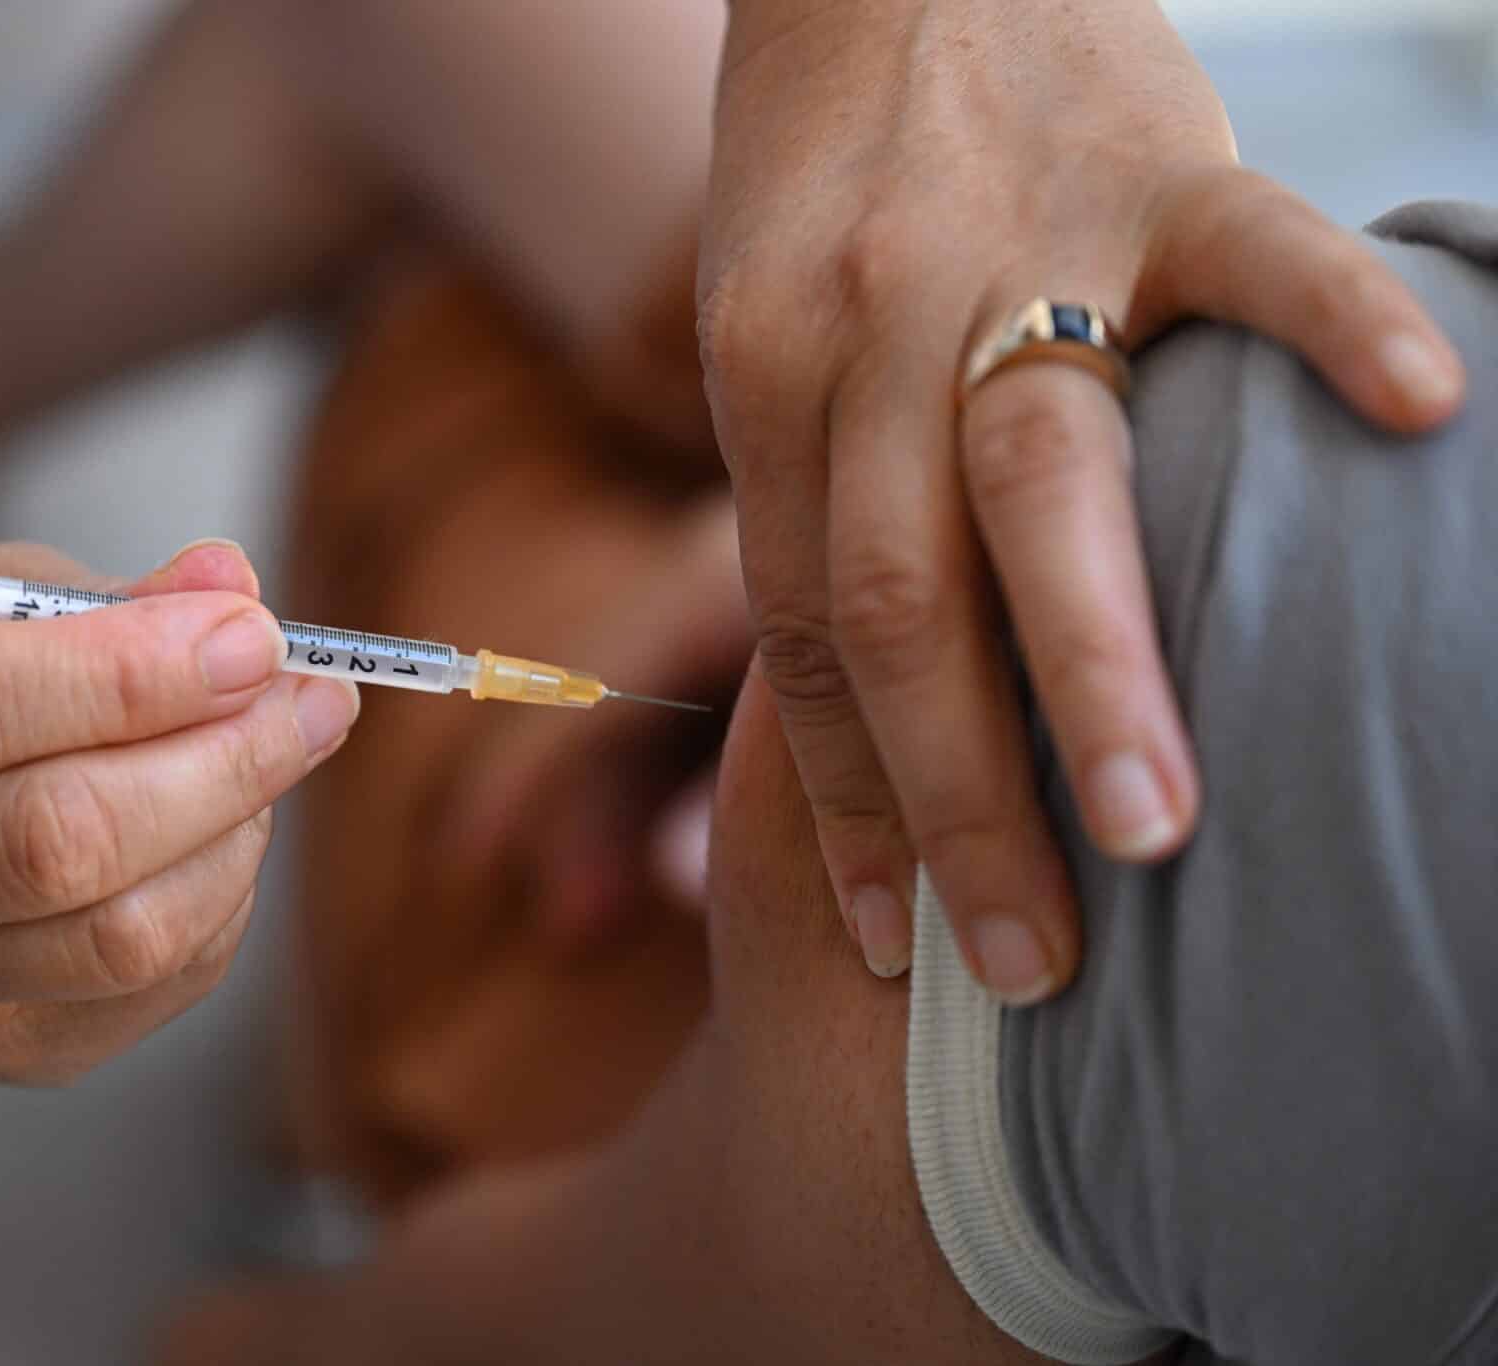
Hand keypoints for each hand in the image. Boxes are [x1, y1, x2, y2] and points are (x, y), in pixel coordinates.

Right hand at [0, 540, 357, 1082]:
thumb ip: (95, 599)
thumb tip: (231, 586)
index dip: (127, 671)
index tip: (250, 634)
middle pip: (51, 840)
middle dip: (220, 758)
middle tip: (312, 696)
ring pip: (119, 934)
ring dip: (237, 831)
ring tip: (275, 750)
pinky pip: (155, 984)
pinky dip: (221, 895)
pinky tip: (220, 830)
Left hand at [697, 0, 1465, 1000]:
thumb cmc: (828, 167)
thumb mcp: (767, 325)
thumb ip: (818, 487)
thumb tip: (855, 691)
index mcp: (766, 377)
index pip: (801, 633)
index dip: (841, 800)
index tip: (885, 945)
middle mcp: (869, 325)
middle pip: (898, 598)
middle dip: (956, 797)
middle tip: (1027, 966)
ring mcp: (1016, 241)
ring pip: (1043, 477)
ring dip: (1099, 665)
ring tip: (1157, 832)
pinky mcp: (1156, 159)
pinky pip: (1259, 248)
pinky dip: (1339, 332)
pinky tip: (1420, 426)